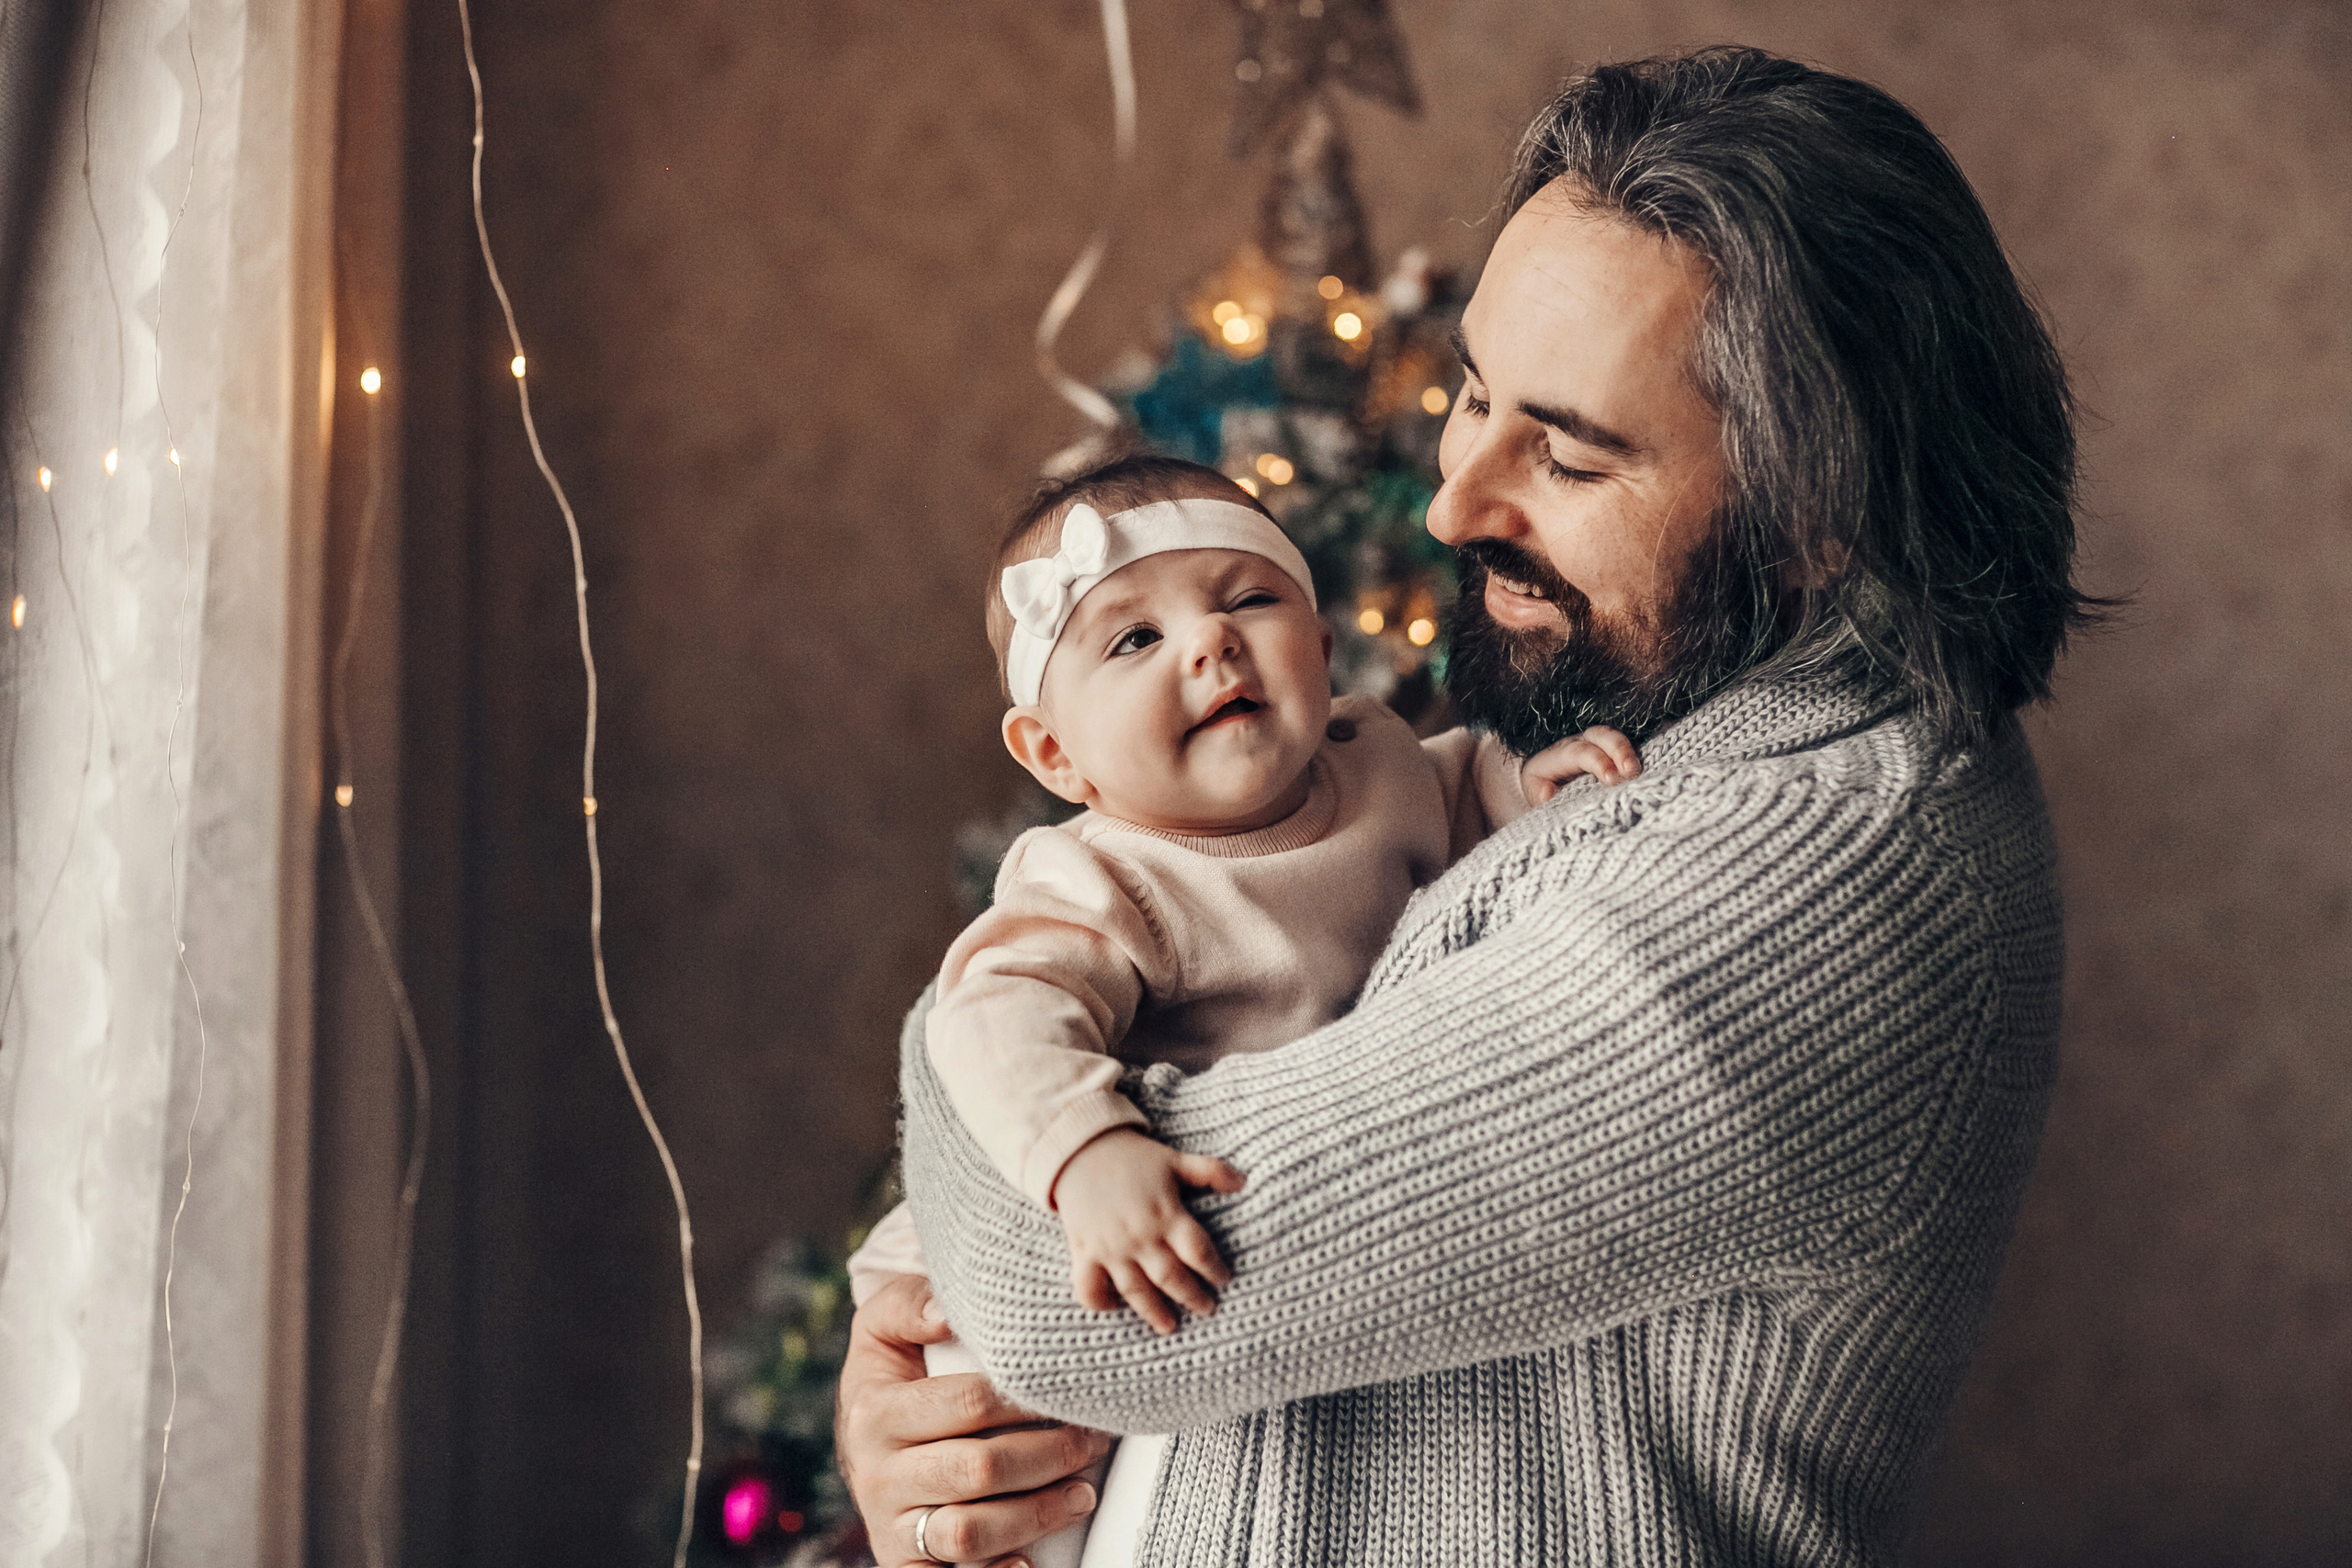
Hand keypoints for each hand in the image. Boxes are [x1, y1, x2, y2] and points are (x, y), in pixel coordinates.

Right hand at [835, 1273, 1109, 1566]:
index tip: (1071, 1390)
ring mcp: (891, 1523)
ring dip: (1037, 1513)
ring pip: (969, 1531)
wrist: (858, 1436)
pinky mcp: (904, 1562)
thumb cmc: (893, 1369)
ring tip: (1083, 1491)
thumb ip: (910, 1302)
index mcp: (876, 1410)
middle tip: (1095, 1439)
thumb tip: (946, 1311)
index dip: (1028, 1400)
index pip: (968, 1404)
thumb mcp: (884, 1325)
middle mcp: (877, 1473)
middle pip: (978, 1470)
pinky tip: (1029, 1563)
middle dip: (1049, 1455)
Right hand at [1051, 1128, 1244, 1334]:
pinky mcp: (1084, 1252)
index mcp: (1165, 1214)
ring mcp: (1110, 1247)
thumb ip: (1211, 1171)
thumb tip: (1244, 1181)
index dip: (1215, 1268)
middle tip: (1207, 1310)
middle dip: (1192, 1297)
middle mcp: (1140, 1236)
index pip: (1198, 1250)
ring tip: (1169, 1327)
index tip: (1225, 1279)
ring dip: (1154, 1312)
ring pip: (1136, 1291)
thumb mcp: (1175, 1159)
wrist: (1080, 1148)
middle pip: (1172, 1277)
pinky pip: (1089, 1286)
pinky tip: (1113, 1307)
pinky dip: (1099, 1302)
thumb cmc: (1133, 1156)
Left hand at [1519, 725, 1641, 804]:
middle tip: (1631, 771)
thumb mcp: (1535, 800)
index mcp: (1553, 757)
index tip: (1612, 778)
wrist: (1541, 791)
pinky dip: (1636, 756)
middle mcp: (1574, 745)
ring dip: (1630, 752)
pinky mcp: (1607, 755)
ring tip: (1639, 772)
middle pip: (1599, 736)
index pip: (1577, 752)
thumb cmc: (1541, 797)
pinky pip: (1624, 749)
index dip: (1597, 762)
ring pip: (1614, 738)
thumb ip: (1543, 798)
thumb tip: (1548, 795)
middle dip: (1618, 750)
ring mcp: (1592, 747)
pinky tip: (1648, 770)